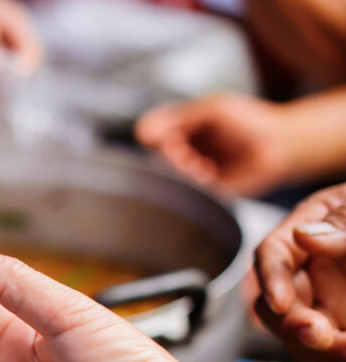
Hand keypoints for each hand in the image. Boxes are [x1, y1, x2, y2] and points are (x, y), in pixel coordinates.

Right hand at [136, 94, 289, 196]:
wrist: (280, 146)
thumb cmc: (251, 122)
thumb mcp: (213, 110)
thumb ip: (179, 118)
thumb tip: (143, 133)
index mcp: (180, 124)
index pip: (148, 132)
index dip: (157, 138)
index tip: (173, 140)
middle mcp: (181, 146)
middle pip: (154, 155)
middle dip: (170, 158)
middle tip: (188, 156)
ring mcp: (189, 168)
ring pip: (165, 174)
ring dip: (181, 171)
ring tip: (202, 166)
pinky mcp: (201, 188)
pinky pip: (184, 190)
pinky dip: (193, 183)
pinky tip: (209, 174)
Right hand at [255, 184, 345, 361]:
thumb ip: (343, 228)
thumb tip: (304, 238)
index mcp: (310, 232)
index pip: (273, 254)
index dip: (272, 280)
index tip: (280, 305)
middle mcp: (314, 271)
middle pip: (280, 305)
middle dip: (293, 325)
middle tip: (319, 337)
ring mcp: (332, 302)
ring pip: (306, 335)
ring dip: (324, 350)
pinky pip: (339, 350)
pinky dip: (345, 357)